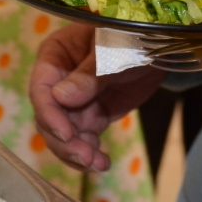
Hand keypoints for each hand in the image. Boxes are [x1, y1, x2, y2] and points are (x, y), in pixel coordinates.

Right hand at [29, 24, 165, 170]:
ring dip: (76, 152)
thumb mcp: (113, 50)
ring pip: (63, 134)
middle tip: (86, 157)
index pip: (41, 89)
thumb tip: (61, 98)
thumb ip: (89, 74)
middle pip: (49, 117)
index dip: (50, 114)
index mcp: (55, 56)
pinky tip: (102, 163)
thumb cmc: (132, 37)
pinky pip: (83, 139)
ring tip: (97, 164)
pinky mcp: (92, 116)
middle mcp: (58, 81)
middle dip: (64, 140)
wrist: (159, 47)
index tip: (66, 134)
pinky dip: (90, 154)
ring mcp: (74, 101)